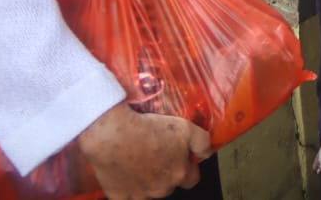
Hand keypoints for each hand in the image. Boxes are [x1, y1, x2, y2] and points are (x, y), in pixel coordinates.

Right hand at [77, 105, 211, 199]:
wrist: (112, 135)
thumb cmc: (149, 130)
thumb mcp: (186, 128)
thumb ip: (203, 142)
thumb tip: (207, 153)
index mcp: (179, 174)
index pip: (191, 179)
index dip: (187, 167)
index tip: (180, 157)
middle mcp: (161, 189)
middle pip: (169, 185)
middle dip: (166, 173)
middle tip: (157, 153)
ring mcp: (139, 195)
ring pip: (148, 192)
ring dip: (147, 180)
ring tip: (139, 159)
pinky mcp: (118, 196)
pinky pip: (126, 196)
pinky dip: (126, 188)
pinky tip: (124, 173)